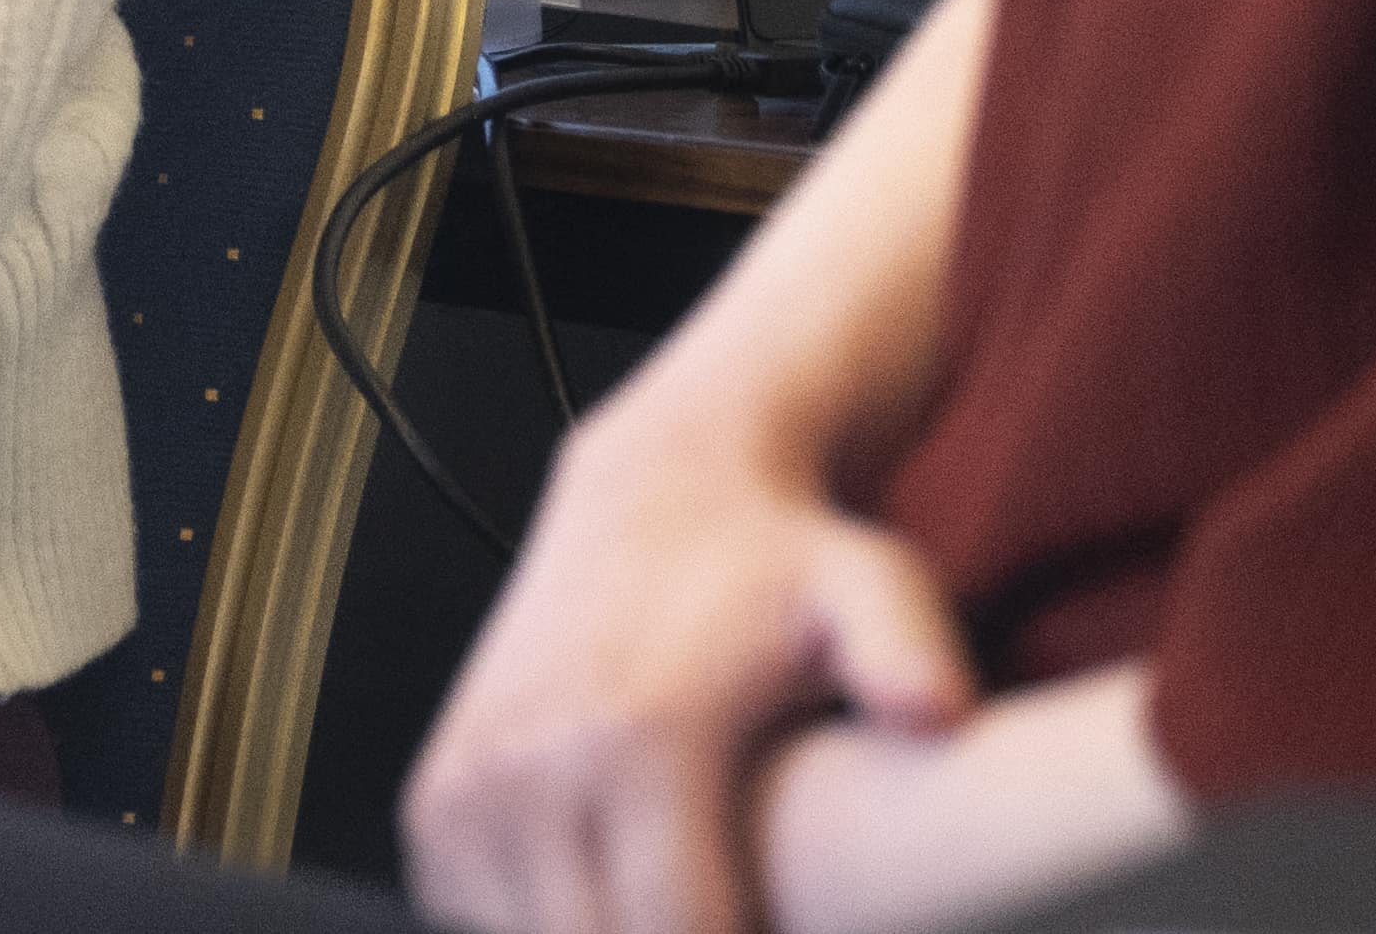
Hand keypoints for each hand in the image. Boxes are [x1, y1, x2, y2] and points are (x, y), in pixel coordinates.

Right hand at [400, 376, 975, 933]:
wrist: (663, 485)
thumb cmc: (784, 561)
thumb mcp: (871, 587)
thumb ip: (908, 652)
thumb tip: (936, 712)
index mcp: (636, 736)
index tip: (783, 932)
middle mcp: (533, 760)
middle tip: (731, 909)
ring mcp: (471, 779)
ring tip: (674, 900)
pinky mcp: (438, 792)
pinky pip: (472, 912)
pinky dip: (534, 922)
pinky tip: (605, 888)